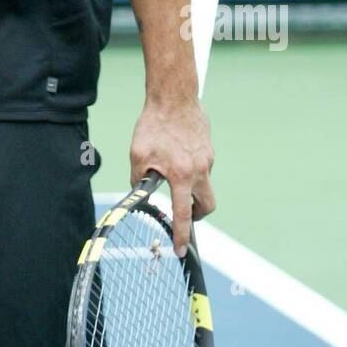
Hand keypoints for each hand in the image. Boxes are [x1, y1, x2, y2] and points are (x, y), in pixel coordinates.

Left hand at [130, 97, 214, 256]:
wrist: (174, 96)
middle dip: (197, 213)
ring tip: (171, 167)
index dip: (181, 234)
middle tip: (184, 212)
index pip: (183, 213)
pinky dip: (191, 166)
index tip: (180, 250)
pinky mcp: (208, 148)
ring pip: (204, 183)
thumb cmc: (154, 124)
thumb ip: (140, 178)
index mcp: (181, 175)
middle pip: (207, 205)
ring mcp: (208, 158)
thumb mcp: (138, 154)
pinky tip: (176, 149)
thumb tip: (140, 192)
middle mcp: (199, 170)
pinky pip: (201, 164)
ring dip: (191, 185)